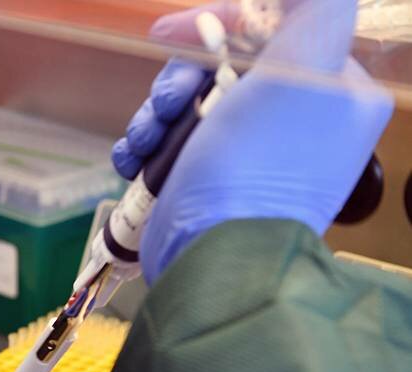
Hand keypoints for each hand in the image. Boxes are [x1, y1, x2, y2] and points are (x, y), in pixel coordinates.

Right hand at [111, 0, 392, 283]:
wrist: (213, 252)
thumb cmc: (257, 166)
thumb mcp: (305, 66)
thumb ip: (316, 8)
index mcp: (333, 90)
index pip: (273, 30)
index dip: (218, 24)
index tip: (169, 32)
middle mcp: (294, 121)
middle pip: (220, 66)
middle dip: (178, 80)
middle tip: (167, 104)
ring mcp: (245, 155)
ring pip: (186, 104)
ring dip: (153, 114)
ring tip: (147, 141)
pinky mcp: (204, 182)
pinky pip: (167, 144)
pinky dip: (142, 146)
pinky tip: (133, 159)